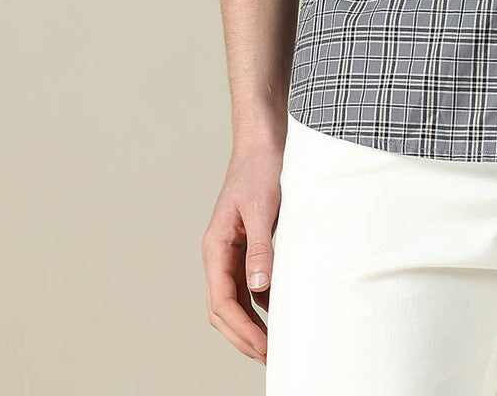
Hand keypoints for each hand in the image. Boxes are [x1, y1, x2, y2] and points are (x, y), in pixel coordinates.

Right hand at [201, 139, 283, 366]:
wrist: (266, 138)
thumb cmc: (262, 166)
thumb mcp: (264, 207)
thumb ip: (260, 248)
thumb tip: (260, 288)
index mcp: (216, 247)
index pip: (222, 302)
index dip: (241, 330)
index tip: (264, 348)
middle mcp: (220, 252)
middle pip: (224, 308)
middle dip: (243, 336)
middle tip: (270, 357)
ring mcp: (234, 249)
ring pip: (237, 298)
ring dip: (252, 323)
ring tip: (275, 343)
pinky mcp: (249, 243)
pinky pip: (250, 282)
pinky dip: (261, 302)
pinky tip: (280, 311)